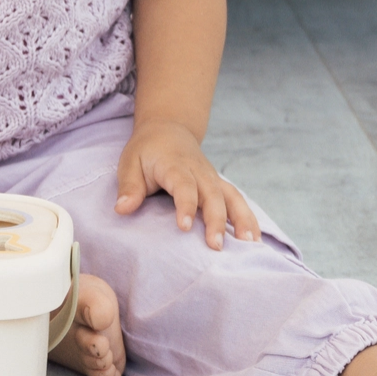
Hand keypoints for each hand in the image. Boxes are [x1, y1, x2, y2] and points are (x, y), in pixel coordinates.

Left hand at [114, 118, 261, 249]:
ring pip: (232, 197)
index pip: (183, 185)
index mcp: (175, 165)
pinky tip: (255, 240)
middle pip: (212, 195)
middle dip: (216, 220)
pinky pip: (238, 201)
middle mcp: (199, 171)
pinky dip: (248, 219)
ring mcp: (212, 178)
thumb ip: (129, 187)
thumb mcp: (130, 162)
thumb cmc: (146, 150)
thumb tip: (121, 209)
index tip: (183, 227)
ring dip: (242, 220)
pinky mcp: (220, 185)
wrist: (168, 129)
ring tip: (249, 245)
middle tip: (216, 246)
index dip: (185, 205)